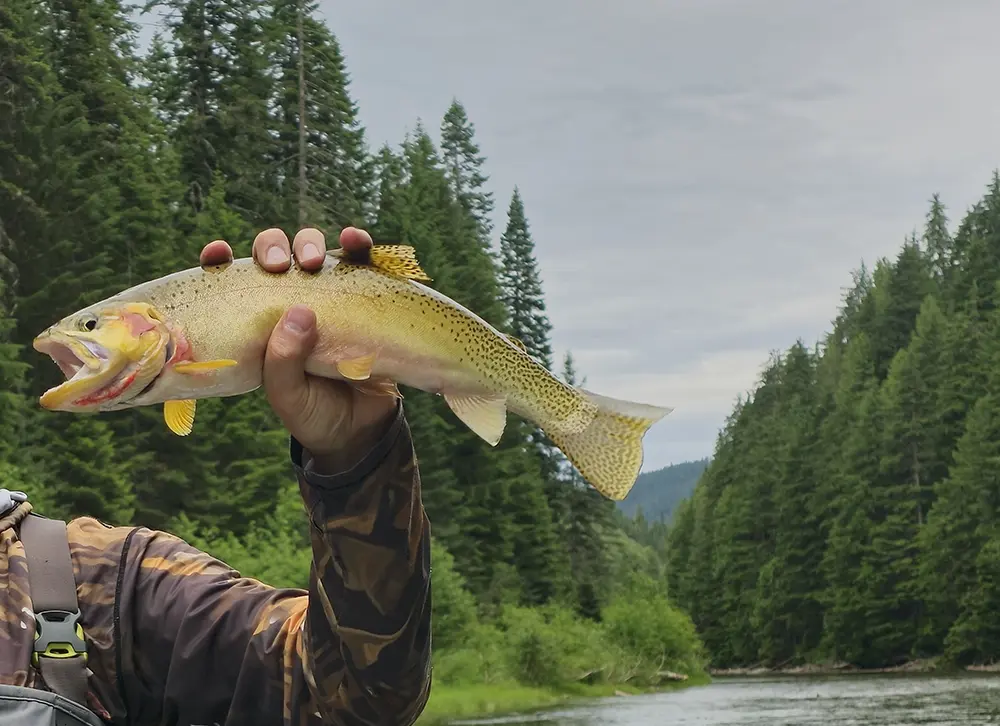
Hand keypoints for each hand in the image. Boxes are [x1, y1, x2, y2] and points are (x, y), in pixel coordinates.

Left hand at [199, 227, 397, 469]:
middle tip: (278, 266)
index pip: (230, 280)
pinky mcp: (362, 295)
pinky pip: (361, 261)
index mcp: (256, 321)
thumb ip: (283, 361)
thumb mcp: (288, 397)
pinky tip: (357, 240)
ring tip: (314, 262)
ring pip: (313, 249)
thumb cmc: (314, 412)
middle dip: (272, 248)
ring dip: (310, 243)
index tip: (218, 253)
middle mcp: (289, 300)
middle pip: (274, 253)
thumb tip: (299, 313)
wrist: (363, 431)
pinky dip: (359, 244)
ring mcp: (327, 296)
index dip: (220, 259)